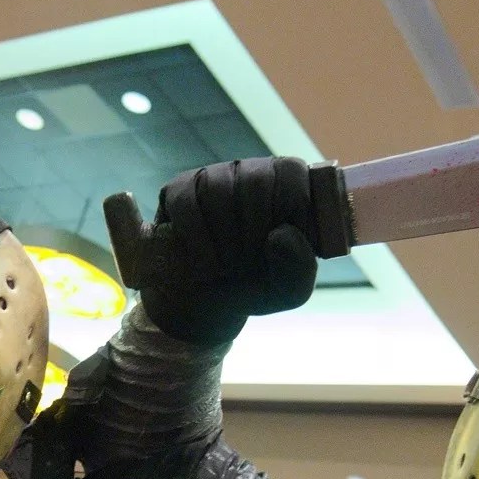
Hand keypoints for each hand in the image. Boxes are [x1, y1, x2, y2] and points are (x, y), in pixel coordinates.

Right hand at [140, 157, 318, 345]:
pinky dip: (197, 240)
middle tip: (249, 263)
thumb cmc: (254, 288)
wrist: (205, 306)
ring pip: (217, 189)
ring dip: (224, 240)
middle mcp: (252, 173)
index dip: (287, 210)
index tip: (280, 245)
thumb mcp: (288, 289)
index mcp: (287, 189)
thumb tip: (281, 233)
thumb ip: (299, 267)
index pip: (291, 172)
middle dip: (253, 234)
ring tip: (226, 266)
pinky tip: (205, 264)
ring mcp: (213, 178)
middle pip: (255, 181)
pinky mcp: (179, 191)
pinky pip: (186, 202)